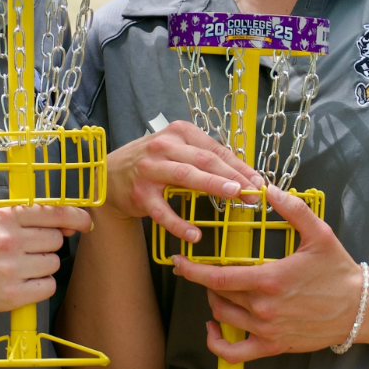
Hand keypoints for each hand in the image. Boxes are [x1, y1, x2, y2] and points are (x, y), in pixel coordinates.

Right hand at [0, 205, 92, 318]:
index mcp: (4, 218)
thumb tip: (69, 226)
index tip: (86, 223)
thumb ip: (27, 219)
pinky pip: (48, 286)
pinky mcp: (12, 295)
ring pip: (54, 263)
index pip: (53, 214)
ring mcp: (11, 270)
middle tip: (25, 250)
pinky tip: (22, 282)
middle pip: (56, 240)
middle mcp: (9, 242)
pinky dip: (40, 285)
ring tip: (18, 266)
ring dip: (43, 265)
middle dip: (46, 244)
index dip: (76, 218)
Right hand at [103, 121, 262, 241]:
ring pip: (186, 176)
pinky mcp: (140, 194)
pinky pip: (163, 211)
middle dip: (233, 176)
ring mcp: (150, 170)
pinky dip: (179, 224)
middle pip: (204, 160)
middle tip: (253, 191)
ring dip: (213, 185)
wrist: (110, 175)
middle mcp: (164, 147)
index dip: (239, 166)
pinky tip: (195, 235)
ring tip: (235, 196)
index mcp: (179, 133)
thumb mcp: (176, 149)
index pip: (215, 149)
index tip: (258, 181)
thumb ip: (204, 157)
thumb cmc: (152, 162)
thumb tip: (243, 174)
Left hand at [170, 187, 365, 362]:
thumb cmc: (338, 270)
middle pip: (218, 295)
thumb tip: (268, 189)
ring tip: (217, 288)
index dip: (192, 270)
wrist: (359, 308)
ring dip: (214, 302)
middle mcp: (264, 308)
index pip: (218, 277)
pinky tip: (213, 328)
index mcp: (270, 279)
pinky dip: (217, 343)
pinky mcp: (273, 346)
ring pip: (223, 317)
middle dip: (205, 281)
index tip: (179, 261)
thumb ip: (293, 209)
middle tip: (202, 269)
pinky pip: (234, 353)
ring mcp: (267, 330)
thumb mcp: (319, 233)